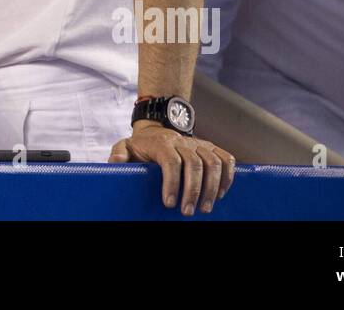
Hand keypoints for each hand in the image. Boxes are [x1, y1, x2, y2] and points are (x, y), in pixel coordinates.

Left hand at [109, 122, 234, 215]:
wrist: (156, 131)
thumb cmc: (141, 146)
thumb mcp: (125, 146)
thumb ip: (119, 152)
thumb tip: (115, 161)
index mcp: (161, 143)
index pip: (171, 161)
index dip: (172, 183)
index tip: (169, 203)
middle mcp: (182, 141)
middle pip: (195, 164)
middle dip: (193, 190)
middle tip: (188, 212)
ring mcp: (198, 143)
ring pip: (213, 162)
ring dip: (212, 187)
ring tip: (205, 208)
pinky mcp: (210, 147)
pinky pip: (226, 158)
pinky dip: (227, 176)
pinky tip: (220, 194)